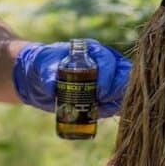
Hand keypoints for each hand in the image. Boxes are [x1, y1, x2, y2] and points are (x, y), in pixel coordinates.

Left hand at [11, 40, 130, 116]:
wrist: (40, 80)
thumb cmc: (44, 65)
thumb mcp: (43, 66)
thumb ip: (47, 73)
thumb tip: (52, 87)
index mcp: (92, 51)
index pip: (107, 60)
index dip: (107, 76)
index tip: (99, 92)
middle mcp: (105, 63)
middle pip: (122, 74)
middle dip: (115, 90)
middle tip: (101, 102)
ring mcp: (108, 78)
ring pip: (124, 88)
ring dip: (117, 100)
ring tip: (100, 110)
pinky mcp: (106, 94)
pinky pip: (118, 101)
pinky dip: (114, 108)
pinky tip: (101, 114)